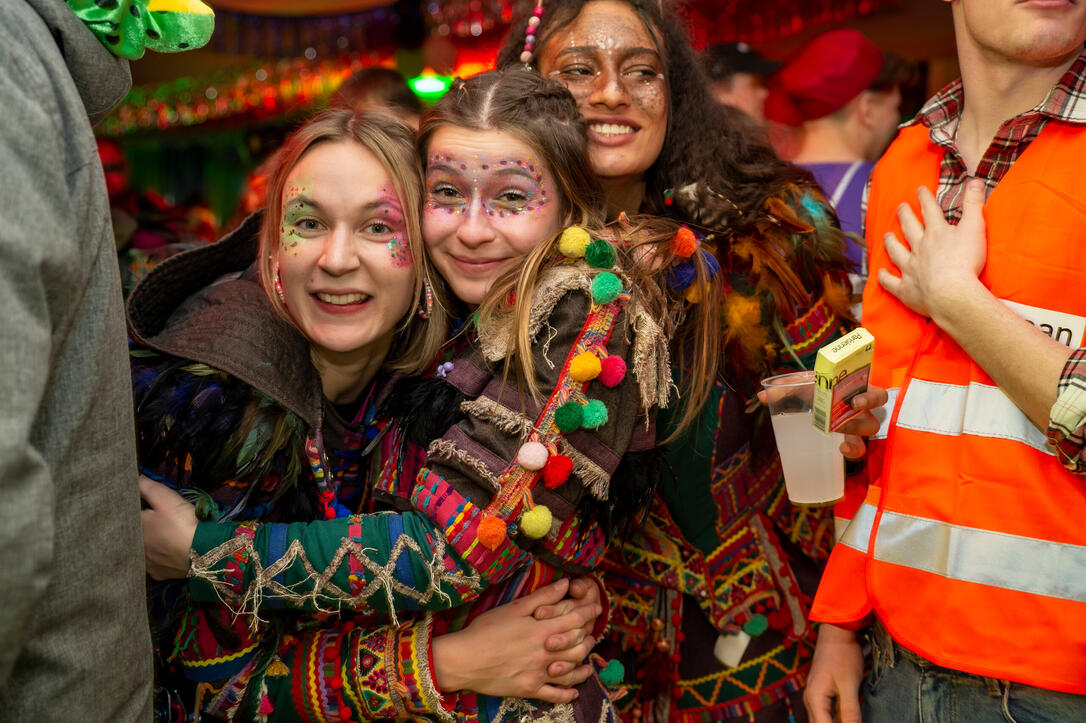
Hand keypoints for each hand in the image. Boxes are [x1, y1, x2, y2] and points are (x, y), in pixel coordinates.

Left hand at [139, 475, 198, 580]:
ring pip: (142, 551)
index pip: (127, 516)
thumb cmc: (181, 522)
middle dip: (138, 528)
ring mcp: (146, 563)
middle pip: (133, 535)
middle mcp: (135, 547)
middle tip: (150, 520)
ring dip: (146, 545)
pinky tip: (162, 555)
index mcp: (134, 528)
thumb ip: (147, 487)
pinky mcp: (159, 574)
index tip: (140, 504)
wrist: (201, 552)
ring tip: (156, 538)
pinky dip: (157, 559)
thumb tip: (131, 478)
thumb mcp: (166, 498)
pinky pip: (153, 564)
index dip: (133, 508)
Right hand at [431, 578, 601, 702]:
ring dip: (583, 668)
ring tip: (588, 664)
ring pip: (572, 673)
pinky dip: (568, 694)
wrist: (464, 659)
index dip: (589, 612)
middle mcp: (546, 653)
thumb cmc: (485, 630)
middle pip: (579, 647)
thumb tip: (565, 584)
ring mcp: (539, 674)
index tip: (597, 607)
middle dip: (589, 639)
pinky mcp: (529, 689)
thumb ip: (542, 597)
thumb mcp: (514, 608)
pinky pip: (555, 695)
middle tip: (593, 635)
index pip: (576, 620)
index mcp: (543, 630)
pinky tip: (574, 692)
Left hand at [756, 386, 888, 459]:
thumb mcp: (802, 387)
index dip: (872, 398)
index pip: (877, 394)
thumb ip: (784, 389)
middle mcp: (862, 412)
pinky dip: (851, 451)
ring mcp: (858, 430)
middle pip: (874, 417)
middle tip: (848, 416)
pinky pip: (858, 450)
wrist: (814, 407)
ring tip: (838, 433)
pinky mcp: (851, 444)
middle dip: (861, 419)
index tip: (856, 402)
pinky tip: (841, 449)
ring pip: (868, 434)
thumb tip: (762, 396)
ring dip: (854, 433)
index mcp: (856, 392)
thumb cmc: (814, 391)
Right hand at [803, 623, 863, 722]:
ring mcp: (814, 696)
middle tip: (854, 721)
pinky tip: (849, 718)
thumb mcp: (849, 684)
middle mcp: (810, 700)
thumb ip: (850, 710)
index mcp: (814, 699)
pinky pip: (827, 713)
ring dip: (837, 722)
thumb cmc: (843, 655)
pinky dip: (837, 718)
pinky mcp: (821, 693)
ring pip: (823, 721)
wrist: (837, 633)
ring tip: (852, 719)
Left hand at [878, 180, 987, 320]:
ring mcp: (910, 268)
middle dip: (905, 215)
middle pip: (909, 228)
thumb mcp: (975, 228)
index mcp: (936, 233)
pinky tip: (881, 273)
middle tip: (900, 207)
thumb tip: (975, 181)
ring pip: (896, 252)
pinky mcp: (906, 289)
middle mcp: (919, 248)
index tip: (919, 189)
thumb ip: (974, 204)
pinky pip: (891, 282)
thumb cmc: (966, 261)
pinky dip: (884, 277)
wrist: (951, 293)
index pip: (929, 210)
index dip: (925, 198)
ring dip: (891, 242)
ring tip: (887, 235)